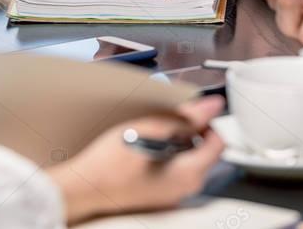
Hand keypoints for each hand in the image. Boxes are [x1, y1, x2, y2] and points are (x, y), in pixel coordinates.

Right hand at [47, 96, 225, 223]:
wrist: (84, 189)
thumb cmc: (111, 162)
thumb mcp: (151, 128)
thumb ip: (186, 117)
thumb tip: (212, 106)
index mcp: (190, 173)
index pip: (218, 142)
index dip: (206, 122)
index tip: (189, 114)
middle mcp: (185, 189)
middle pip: (204, 153)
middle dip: (190, 132)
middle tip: (165, 120)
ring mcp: (171, 196)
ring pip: (187, 162)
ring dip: (176, 143)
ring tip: (151, 133)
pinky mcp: (158, 196)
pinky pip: (172, 172)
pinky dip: (164, 157)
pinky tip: (143, 149)